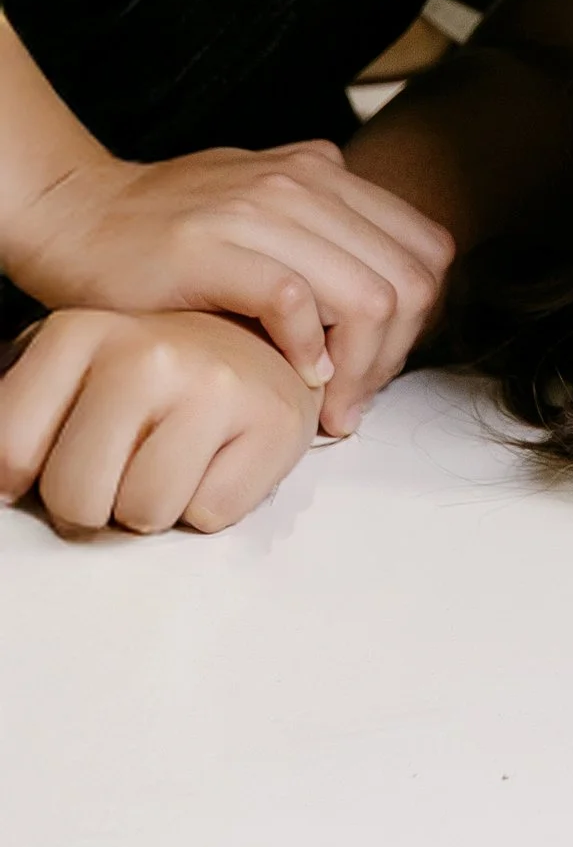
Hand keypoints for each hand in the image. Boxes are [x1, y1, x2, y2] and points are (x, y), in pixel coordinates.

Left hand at [0, 307, 324, 534]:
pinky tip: (220, 454)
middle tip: (126, 464)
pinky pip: (210, 515)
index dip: (30, 481)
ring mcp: (212, 384)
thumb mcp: (77, 369)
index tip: (60, 460)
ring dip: (156, 506)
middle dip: (97, 504)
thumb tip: (2, 482)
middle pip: (76, 498)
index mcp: (81, 331)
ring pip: (144, 513)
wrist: (270, 339)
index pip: (10, 452)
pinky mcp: (272, 420)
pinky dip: (212, 502)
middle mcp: (145, 352)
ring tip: (175, 457)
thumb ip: (27, 413)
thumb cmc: (161, 371)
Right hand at [6, 140, 453, 430]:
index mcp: (326, 174)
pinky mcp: (211, 244)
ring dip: (359, 370)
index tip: (377, 368)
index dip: (418, 322)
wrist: (76, 215)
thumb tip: (387, 311)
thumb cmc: (170, 235)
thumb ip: (325, 241)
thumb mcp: (266, 215)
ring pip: (367, 296)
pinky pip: (293, 301)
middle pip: (410, 282)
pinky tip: (293, 377)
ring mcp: (259, 208)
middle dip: (395, 358)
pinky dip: (306, 351)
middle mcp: (304, 181)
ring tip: (330, 409)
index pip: (427, 250)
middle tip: (354, 403)